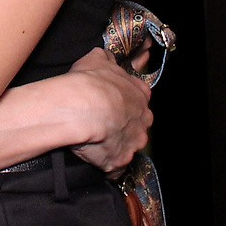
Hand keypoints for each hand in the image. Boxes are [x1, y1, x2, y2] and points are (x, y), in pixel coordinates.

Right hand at [65, 48, 152, 172]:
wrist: (83, 107)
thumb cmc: (90, 82)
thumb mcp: (97, 58)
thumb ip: (106, 60)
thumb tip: (106, 57)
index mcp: (140, 94)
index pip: (139, 100)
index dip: (124, 103)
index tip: (112, 105)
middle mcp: (143, 120)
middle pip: (136, 126)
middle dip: (122, 126)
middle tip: (101, 123)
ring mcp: (134, 143)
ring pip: (127, 146)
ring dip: (114, 145)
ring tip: (94, 140)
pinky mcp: (121, 162)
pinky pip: (115, 167)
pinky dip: (106, 164)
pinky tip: (94, 157)